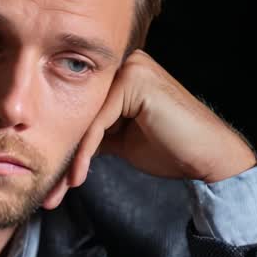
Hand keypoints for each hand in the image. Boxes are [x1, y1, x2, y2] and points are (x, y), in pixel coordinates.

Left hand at [42, 50, 256, 209]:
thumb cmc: (172, 148)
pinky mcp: (134, 81)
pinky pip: (98, 121)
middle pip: (80, 112)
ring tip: (58, 190)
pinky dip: (85, 152)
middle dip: (63, 154)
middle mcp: (126, 63)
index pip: (83, 110)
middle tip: (49, 192)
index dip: (67, 147)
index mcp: (123, 73)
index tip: (52, 181)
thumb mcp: (123, 139)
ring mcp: (131, 68)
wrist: (208, 156)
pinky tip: (79, 176)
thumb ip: (98, 132)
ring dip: (69, 158)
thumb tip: (65, 143)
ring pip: (85, 118)